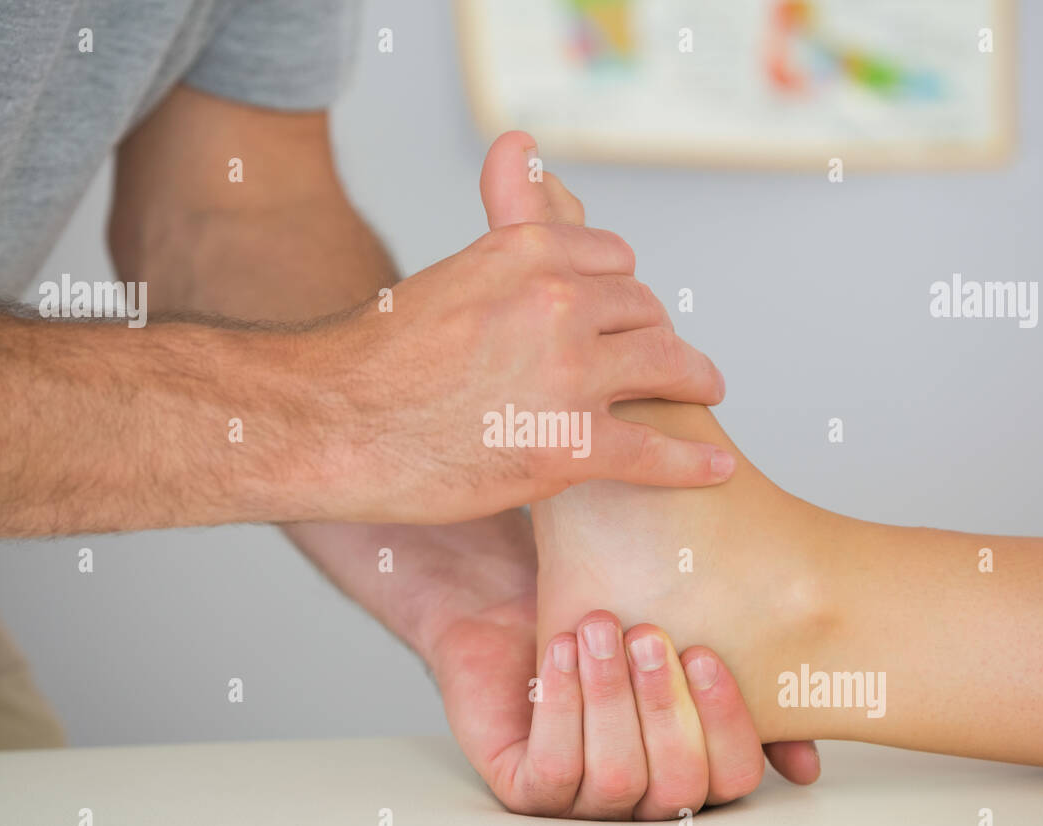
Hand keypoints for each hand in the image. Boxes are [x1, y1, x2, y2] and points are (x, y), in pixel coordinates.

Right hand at [313, 170, 732, 525]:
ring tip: (706, 391)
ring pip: (664, 368)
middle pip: (643, 312)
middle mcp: (558, 301)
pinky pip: (655, 452)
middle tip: (674, 360)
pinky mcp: (569, 446)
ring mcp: (569, 374)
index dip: (624, 292)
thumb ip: (505, 220)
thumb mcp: (449, 267)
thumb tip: (523, 141)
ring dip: (693, 380)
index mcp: (528, 251)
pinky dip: (691, 461)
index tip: (629, 315)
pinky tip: (714, 467)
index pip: (613, 259)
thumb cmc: (373, 357)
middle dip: (657, 335)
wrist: (327, 423)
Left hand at [433, 600, 806, 818]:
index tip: (704, 653)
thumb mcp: (680, 634)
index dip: (726, 722)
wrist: (507, 599)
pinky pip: (554, 770)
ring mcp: (583, 800)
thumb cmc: (599, 612)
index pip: (734, 777)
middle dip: (663, 705)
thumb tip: (806, 768)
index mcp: (689, 764)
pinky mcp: (527, 791)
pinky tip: (562, 651)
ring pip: (616, 777)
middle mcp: (642, 793)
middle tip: (645, 634)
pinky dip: (562, 705)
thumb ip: (746, 688)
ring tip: (598, 628)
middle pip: (678, 783)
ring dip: (609, 696)